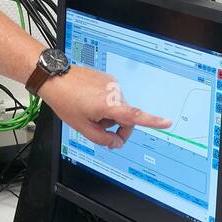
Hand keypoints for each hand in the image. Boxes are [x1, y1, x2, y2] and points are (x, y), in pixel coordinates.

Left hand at [38, 65, 171, 148]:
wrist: (55, 79)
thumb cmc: (65, 101)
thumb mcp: (82, 127)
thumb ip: (102, 139)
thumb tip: (116, 143)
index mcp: (109, 105)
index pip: (135, 116)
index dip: (153, 121)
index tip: (167, 122)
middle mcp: (114, 92)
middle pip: (126, 117)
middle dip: (118, 128)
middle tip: (103, 135)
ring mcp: (111, 84)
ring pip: (119, 107)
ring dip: (109, 115)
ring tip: (89, 113)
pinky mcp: (107, 79)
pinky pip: (112, 96)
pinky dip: (106, 104)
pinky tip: (89, 103)